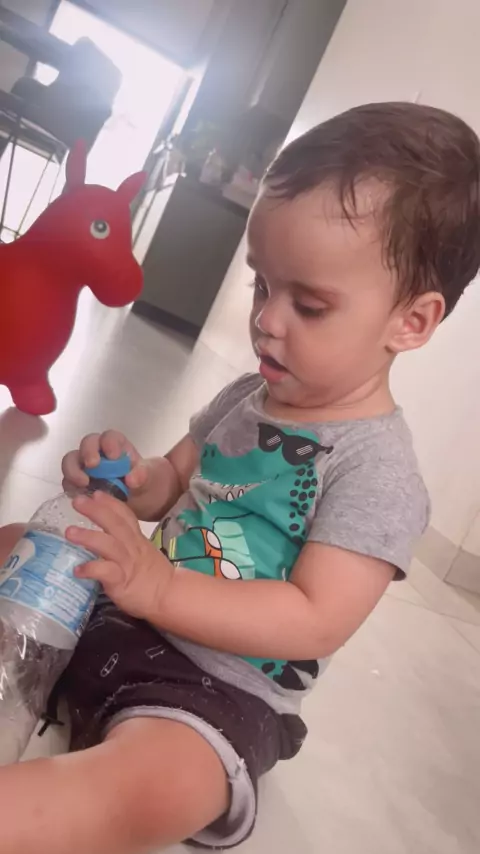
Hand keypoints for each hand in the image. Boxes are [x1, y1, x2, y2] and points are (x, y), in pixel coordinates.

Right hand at [62, 430, 149, 496]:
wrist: (135, 497)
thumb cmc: (140, 479)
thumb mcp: (147, 477)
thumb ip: (141, 474)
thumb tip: (131, 479)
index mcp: (115, 444)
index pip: (109, 437)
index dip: (109, 443)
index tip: (114, 456)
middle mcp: (97, 451)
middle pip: (86, 444)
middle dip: (88, 452)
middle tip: (93, 465)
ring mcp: (84, 466)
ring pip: (71, 461)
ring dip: (74, 470)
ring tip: (84, 483)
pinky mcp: (76, 483)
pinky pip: (68, 482)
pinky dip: (71, 487)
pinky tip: (80, 495)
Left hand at [66, 491, 173, 618]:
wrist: (168, 595)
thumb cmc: (153, 576)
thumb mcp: (142, 552)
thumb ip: (126, 544)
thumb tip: (103, 538)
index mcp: (136, 539)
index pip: (125, 515)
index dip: (110, 503)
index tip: (96, 493)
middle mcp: (131, 546)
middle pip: (114, 523)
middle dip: (95, 510)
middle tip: (77, 501)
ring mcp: (127, 562)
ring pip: (107, 544)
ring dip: (88, 536)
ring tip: (69, 532)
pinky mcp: (121, 581)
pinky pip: (105, 572)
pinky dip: (90, 568)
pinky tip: (76, 570)